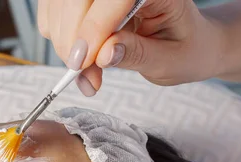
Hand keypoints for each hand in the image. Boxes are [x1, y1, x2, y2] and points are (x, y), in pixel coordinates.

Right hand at [37, 0, 223, 94]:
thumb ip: (136, 55)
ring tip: (87, 73)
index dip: (94, 27)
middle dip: (73, 38)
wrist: (187, 42)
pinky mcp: (83, 0)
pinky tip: (81, 58)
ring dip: (64, 42)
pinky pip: (53, 12)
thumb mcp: (169, 60)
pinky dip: (58, 37)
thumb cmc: (184, 49)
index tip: (84, 62)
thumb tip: (103, 54)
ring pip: (60, 5)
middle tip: (82, 74)